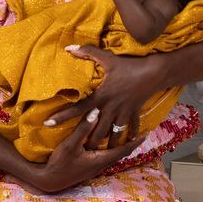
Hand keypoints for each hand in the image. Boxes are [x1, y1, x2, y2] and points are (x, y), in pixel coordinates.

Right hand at [29, 109, 143, 193]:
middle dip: (131, 143)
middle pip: (121, 153)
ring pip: (113, 156)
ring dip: (120, 146)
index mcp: (100, 159)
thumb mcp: (70, 144)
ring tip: (126, 136)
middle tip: (140, 132)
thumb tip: (96, 112)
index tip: (146, 133)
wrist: (48, 181)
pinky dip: (110, 149)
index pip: (123, 149)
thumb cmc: (60, 163)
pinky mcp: (88, 168)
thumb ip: (83, 128)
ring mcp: (94, 168)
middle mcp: (100, 165)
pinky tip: (106, 144)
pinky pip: (105, 157)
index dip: (135, 141)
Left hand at [49, 45, 164, 147]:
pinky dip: (128, 136)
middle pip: (96, 131)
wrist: (155, 72)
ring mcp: (123, 113)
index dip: (62, 116)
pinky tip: (126, 144)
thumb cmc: (129, 65)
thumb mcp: (108, 58)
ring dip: (107, 144)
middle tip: (78, 151)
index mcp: (102, 96)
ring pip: (113, 135)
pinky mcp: (133, 113)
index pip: (78, 109)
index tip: (48, 124)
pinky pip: (130, 128)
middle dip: (88, 143)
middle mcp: (111, 108)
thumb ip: (87, 52)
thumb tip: (68, 47)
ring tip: (99, 154)